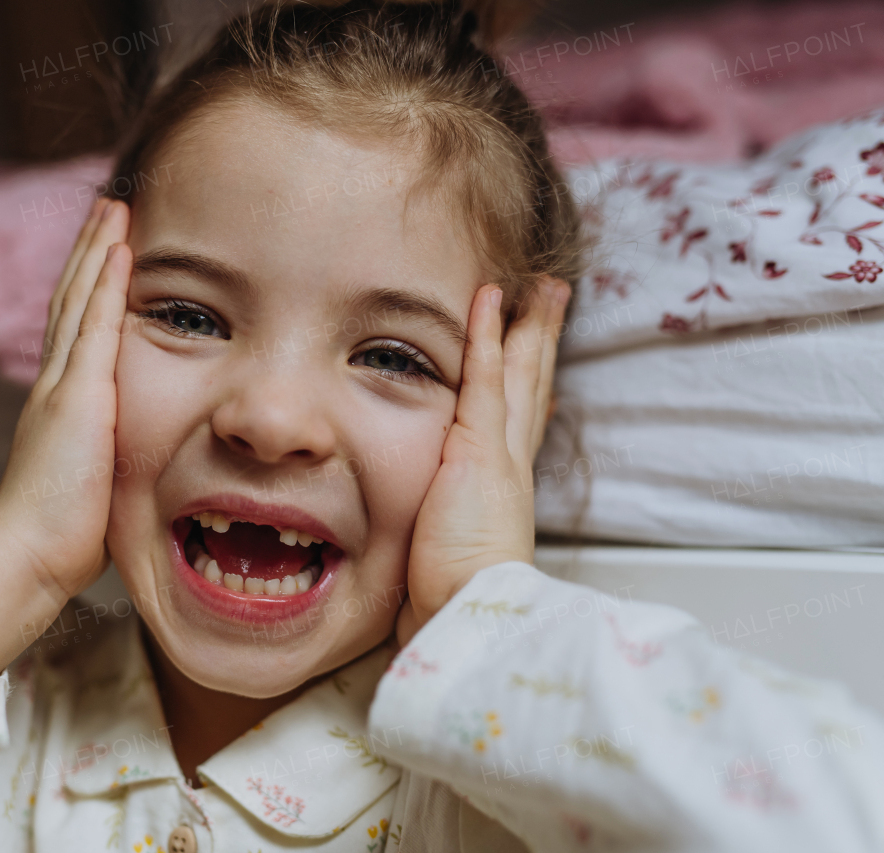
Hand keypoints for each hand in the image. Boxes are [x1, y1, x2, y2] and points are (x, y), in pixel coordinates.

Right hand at [0, 198, 132, 690]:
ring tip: (115, 207)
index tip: (108, 251)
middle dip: (90, 252)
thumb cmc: (60, 538)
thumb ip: (101, 457)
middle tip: (109, 207)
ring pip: (79, 300)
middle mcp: (56, 385)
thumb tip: (122, 461)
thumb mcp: (88, 482)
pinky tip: (120, 247)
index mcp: (60, 404)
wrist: (28, 556)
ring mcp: (63, 387)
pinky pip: (95, 325)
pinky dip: (106, 283)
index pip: (76, 331)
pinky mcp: (77, 396)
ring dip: (98, 250)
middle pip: (71, 301)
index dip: (90, 287)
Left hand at [395, 279, 569, 646]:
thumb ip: (445, 528)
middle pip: (532, 388)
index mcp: (502, 489)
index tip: (538, 359)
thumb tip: (438, 524)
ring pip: (520, 374)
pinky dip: (487, 335)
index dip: (531, 387)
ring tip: (540, 286)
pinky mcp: (479, 448)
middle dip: (542, 343)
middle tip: (554, 300)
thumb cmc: (452, 598)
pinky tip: (490, 298)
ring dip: (529, 325)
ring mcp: (498, 453)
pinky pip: (485, 377)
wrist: (468, 616)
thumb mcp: (449, 551)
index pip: (519, 425)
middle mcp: (509, 465)